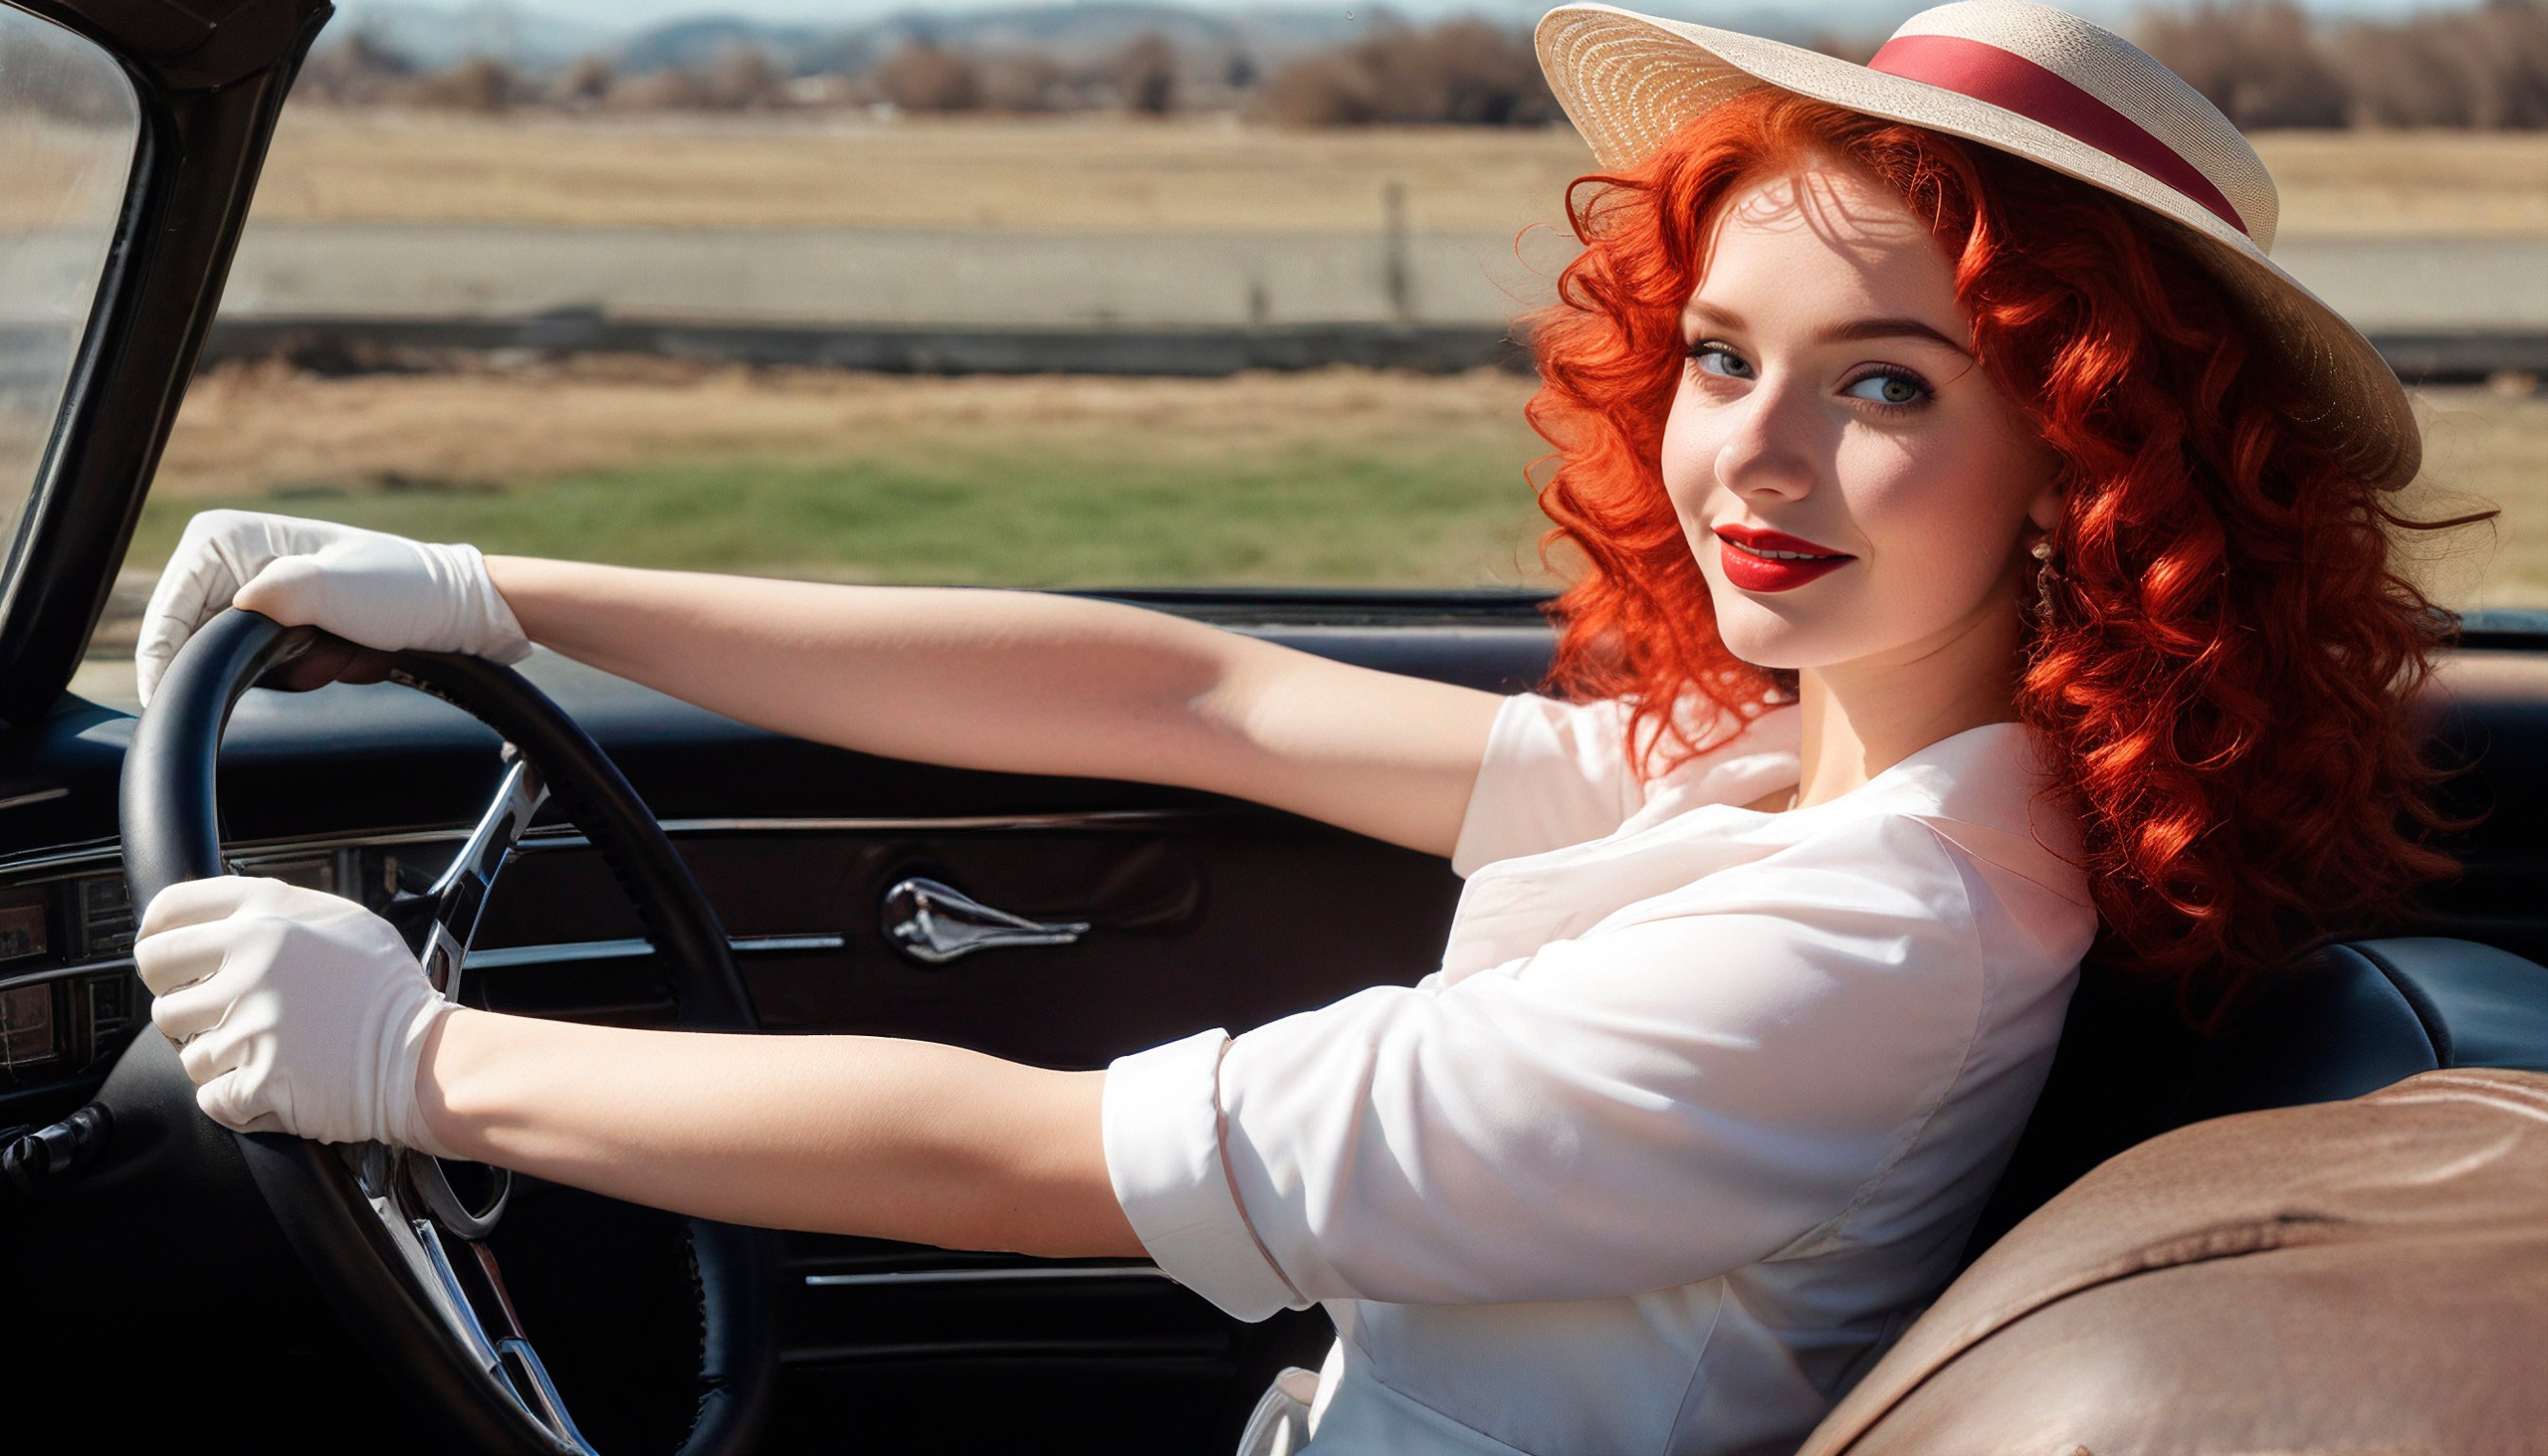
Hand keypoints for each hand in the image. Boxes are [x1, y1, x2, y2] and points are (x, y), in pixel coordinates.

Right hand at [135, 510, 530, 705]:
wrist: (462, 609)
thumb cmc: (405, 589)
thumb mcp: (334, 589)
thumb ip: (275, 598)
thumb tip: (237, 612)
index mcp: (224, 539)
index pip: (166, 616)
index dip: (169, 664)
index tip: (175, 702)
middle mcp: (234, 562)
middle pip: (207, 648)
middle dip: (276, 663)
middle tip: (330, 645)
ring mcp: (265, 594)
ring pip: (250, 665)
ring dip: (307, 668)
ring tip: (350, 644)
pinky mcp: (291, 623)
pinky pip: (284, 669)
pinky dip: (322, 669)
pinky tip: (356, 649)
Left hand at [136, 877, 457, 1155]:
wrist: (427, 1058)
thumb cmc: (390, 994)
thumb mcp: (343, 921)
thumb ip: (277, 913)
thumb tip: (222, 922)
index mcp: (269, 914)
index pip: (169, 912)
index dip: (159, 935)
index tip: (168, 954)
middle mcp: (251, 960)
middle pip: (157, 976)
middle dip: (178, 995)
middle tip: (211, 1009)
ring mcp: (248, 1021)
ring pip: (183, 1044)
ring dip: (214, 1053)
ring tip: (262, 1050)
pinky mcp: (253, 1079)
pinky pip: (210, 1095)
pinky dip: (235, 1097)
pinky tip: (272, 1081)